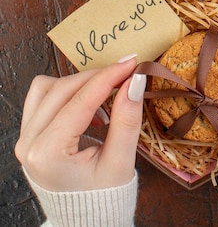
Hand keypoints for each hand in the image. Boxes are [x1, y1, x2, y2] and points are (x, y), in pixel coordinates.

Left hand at [15, 55, 144, 191]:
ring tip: (106, 95)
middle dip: (96, 76)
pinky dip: (67, 93)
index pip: (81, 100)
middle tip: (126, 73)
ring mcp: (26, 139)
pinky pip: (42, 98)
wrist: (85, 222)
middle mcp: (29, 144)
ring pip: (47, 88)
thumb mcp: (120, 162)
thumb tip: (136, 81)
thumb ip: (127, 119)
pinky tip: (90, 108)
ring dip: (79, 83)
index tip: (132, 62)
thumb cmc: (102, 199)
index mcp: (48, 154)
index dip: (109, 76)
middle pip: (62, 88)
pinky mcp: (29, 135)